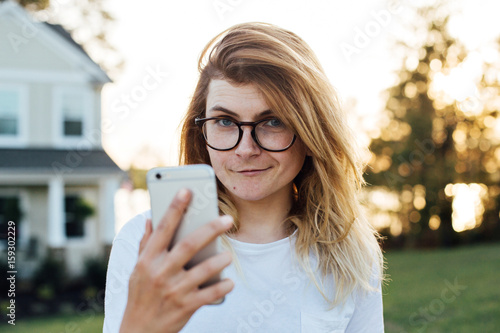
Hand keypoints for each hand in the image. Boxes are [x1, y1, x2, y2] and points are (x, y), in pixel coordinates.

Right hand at [119, 188, 233, 332]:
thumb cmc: (140, 297)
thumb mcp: (136, 270)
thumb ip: (145, 244)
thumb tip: (150, 219)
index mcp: (147, 260)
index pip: (163, 228)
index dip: (175, 208)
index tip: (187, 190)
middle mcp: (160, 273)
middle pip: (189, 245)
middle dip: (210, 229)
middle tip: (227, 219)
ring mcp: (174, 291)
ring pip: (204, 270)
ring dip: (220, 260)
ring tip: (228, 256)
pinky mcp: (186, 307)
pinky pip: (211, 293)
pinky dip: (224, 286)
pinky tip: (229, 282)